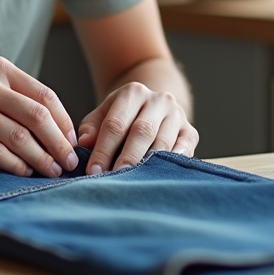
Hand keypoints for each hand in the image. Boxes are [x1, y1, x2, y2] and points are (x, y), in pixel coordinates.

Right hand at [0, 56, 79, 177]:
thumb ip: (17, 99)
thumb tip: (60, 129)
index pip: (45, 95)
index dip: (64, 122)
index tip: (73, 142)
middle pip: (38, 116)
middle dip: (59, 143)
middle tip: (70, 162)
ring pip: (20, 137)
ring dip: (42, 159)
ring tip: (53, 171)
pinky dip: (16, 166)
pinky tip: (25, 172)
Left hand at [77, 82, 197, 174]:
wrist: (153, 107)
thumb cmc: (122, 116)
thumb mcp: (103, 114)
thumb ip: (91, 127)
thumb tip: (83, 143)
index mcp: (133, 92)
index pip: (116, 123)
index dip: (103, 149)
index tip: (93, 170)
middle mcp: (158, 100)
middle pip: (142, 131)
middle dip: (126, 158)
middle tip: (113, 178)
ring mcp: (177, 115)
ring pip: (163, 143)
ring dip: (147, 164)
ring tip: (133, 182)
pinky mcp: (190, 131)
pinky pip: (184, 148)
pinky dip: (172, 161)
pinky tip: (160, 174)